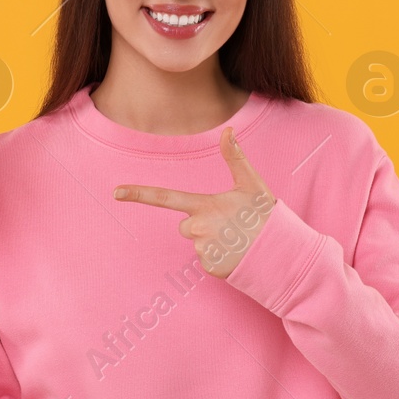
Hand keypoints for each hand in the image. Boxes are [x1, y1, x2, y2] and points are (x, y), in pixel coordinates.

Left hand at [113, 126, 276, 278]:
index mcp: (205, 205)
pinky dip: (220, 257)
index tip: (116, 192)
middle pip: (185, 225)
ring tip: (237, 240)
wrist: (283, 253)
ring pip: (196, 242)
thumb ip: (235, 158)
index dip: (139, 194)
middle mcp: (199, 228)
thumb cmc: (266, 216)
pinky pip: (206, 259)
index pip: (165, 198)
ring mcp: (203, 250)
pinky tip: (237, 254)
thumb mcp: (252, 184)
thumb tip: (228, 130)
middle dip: (203, 224)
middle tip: (230, 224)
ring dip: (213, 241)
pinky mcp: (209, 268)